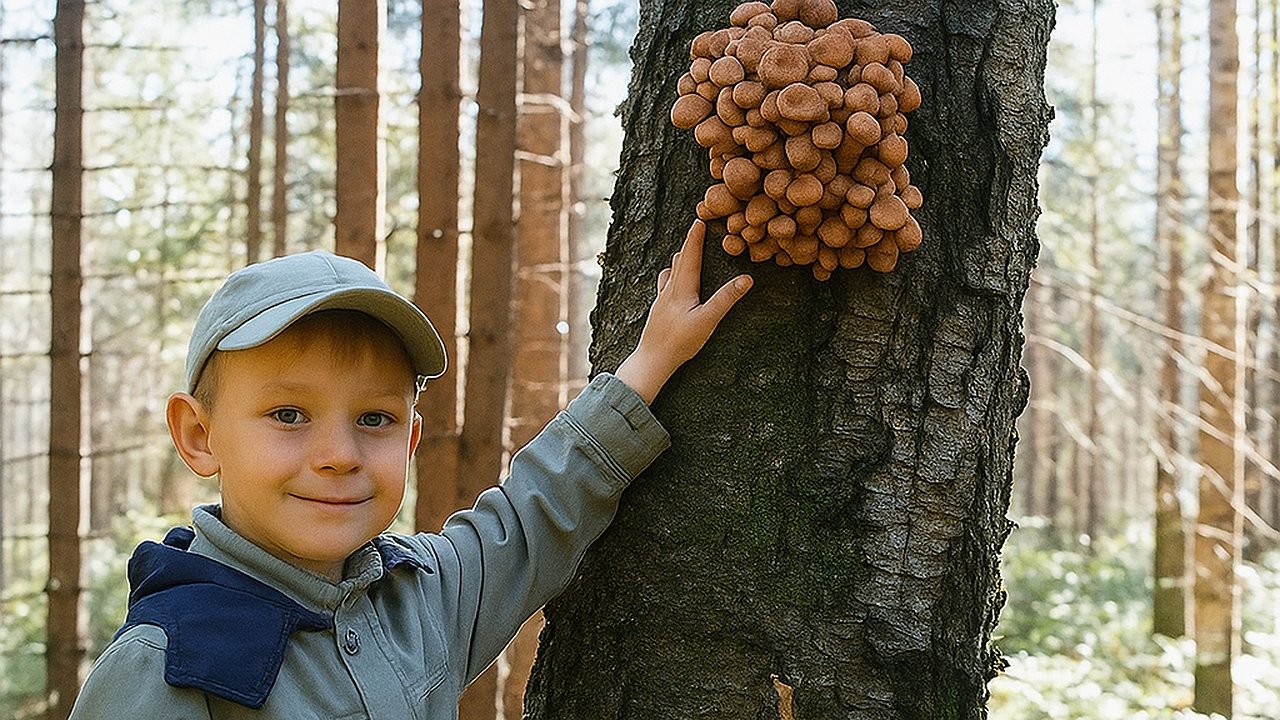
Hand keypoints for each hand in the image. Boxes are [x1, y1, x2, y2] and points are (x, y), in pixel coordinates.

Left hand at [615, 219, 752, 402]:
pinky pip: (665, 286)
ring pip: (670, 273)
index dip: (695, 238)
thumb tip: (746, 279)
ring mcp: (662, 301)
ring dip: (679, 260)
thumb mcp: (707, 320)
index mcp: (682, 288)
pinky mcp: (658, 311)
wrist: (651, 360)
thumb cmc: (679, 342)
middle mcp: (669, 290)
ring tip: (683, 253)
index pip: (690, 256)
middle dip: (688, 245)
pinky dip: (671, 277)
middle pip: (680, 261)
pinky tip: (670, 284)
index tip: (699, 220)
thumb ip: (725, 299)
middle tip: (695, 230)